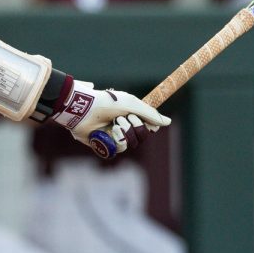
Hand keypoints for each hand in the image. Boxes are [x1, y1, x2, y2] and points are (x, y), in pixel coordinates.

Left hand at [49, 80, 170, 156]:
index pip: (147, 126)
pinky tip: (110, 132)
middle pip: (142, 136)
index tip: (143, 120)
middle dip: (136, 127)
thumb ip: (150, 114)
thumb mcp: (132, 104)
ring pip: (131, 143)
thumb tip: (168, 122)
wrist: (85, 108)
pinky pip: (119, 149)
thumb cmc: (108, 103)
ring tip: (114, 123)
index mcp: (129, 114)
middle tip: (124, 117)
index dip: (148, 125)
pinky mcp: (104, 144)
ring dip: (125, 132)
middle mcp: (122, 126)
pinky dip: (117, 140)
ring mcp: (113, 135)